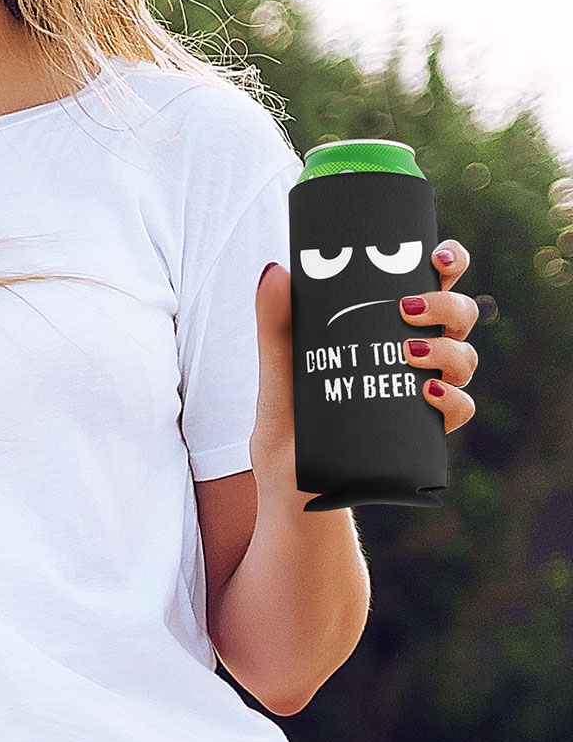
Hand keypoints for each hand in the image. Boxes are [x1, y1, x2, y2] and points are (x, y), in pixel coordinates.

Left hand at [250, 238, 479, 492]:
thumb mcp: (277, 373)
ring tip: (410, 354)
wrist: (292, 486)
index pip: (428, 283)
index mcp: (382, 329)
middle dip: (448, 304)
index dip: (447, 261)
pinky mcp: (427, 431)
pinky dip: (455, 398)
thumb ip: (275, 325)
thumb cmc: (287, 424)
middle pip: (458, 315)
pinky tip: (430, 394)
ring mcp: (425, 391)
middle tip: (408, 309)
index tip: (437, 255)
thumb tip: (276, 270)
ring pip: (465, 356)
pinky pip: (461, 408)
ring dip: (448, 349)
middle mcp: (412, 354)